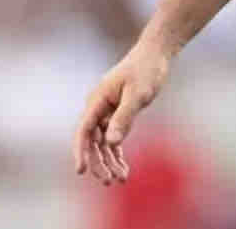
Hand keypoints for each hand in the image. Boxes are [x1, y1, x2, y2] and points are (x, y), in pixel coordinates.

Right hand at [72, 41, 170, 184]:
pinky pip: (113, 137)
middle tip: (109, 181)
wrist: (155, 53)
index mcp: (97, 99)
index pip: (84, 130)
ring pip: (102, 142)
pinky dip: (117, 152)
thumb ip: (124, 117)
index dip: (81, 151)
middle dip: (98, 162)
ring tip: (120, 180)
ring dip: (109, 161)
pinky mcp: (117, 113)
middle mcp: (98, 106)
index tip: (81, 170)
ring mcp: (107, 110)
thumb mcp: (138, 94)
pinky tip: (123, 168)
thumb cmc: (146, 70)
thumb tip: (111, 142)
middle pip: (92, 141)